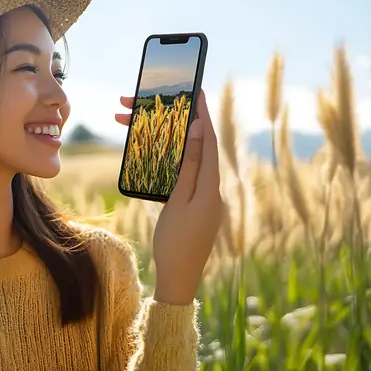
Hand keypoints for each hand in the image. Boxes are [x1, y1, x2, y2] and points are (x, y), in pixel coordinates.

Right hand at [115, 90, 222, 304]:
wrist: (179, 278)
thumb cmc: (175, 242)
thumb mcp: (178, 201)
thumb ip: (190, 166)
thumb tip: (199, 132)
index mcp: (212, 187)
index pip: (209, 142)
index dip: (204, 116)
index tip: (198, 92)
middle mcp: (214, 190)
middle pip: (199, 150)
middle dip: (182, 127)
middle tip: (167, 107)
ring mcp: (207, 200)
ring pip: (192, 163)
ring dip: (175, 146)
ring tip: (156, 130)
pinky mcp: (199, 207)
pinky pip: (190, 177)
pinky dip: (177, 163)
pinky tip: (163, 157)